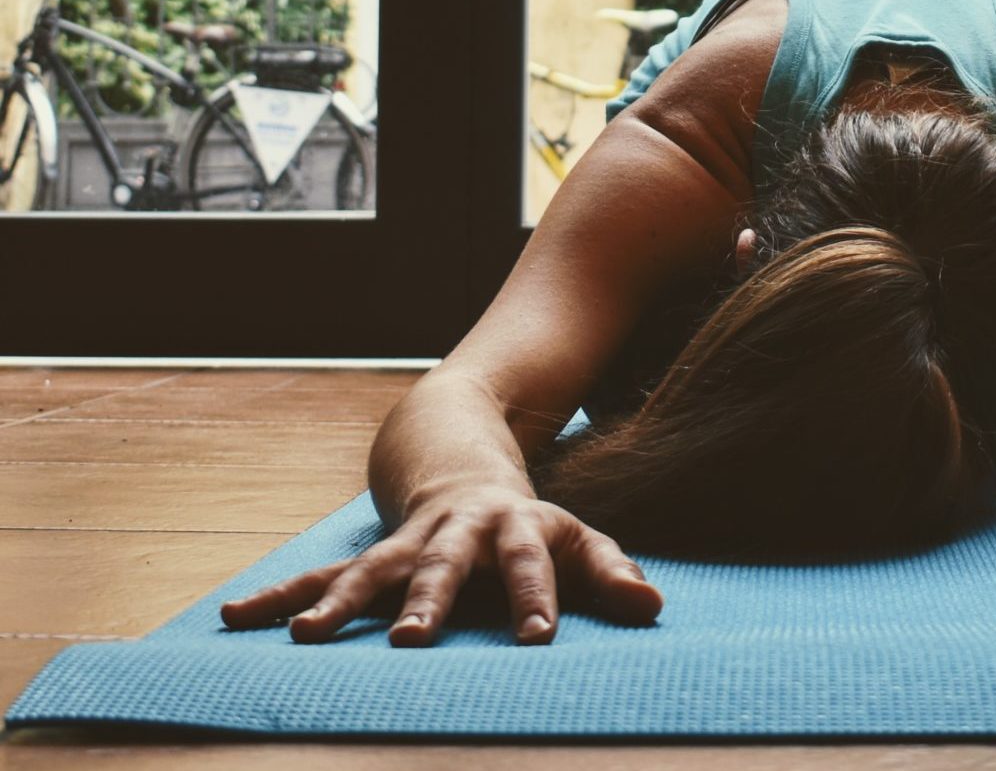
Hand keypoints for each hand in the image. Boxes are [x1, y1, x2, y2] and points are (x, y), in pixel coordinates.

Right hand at [220, 486, 662, 645]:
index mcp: (515, 528)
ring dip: (337, 603)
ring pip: (368, 570)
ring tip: (306, 638)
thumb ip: (610, 572)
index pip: (533, 564)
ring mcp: (406, 542)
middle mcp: (456, 533)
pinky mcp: (367, 554)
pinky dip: (278, 598)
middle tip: (408, 639)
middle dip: (425, 602)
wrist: (462, 462)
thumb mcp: (577, 539)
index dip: (536, 596)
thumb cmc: (528, 524)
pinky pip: (318, 577)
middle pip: (442, 567)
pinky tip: (236, 618)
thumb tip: (653, 607)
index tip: (537, 639)